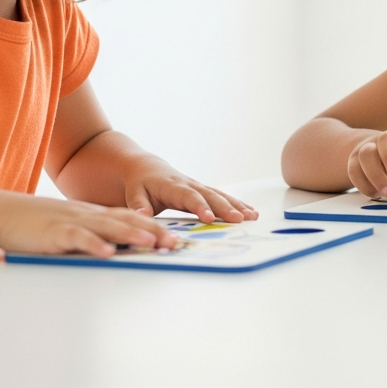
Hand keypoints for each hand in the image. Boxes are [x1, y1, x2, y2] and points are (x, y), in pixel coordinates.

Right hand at [0, 194, 178, 257]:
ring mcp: (74, 222)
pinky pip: (78, 238)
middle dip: (153, 232)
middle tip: (174, 243)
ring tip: (151, 243)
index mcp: (96, 214)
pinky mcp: (56, 233)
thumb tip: (120, 249)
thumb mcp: (74, 226)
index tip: (176, 238)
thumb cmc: (42, 224)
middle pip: (127, 221)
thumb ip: (96, 234)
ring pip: (107, 228)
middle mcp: (90, 215)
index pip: (132, 218)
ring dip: (131, 235)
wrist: (6, 214)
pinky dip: (93, 245)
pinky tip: (106, 252)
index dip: (155, 227)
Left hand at [123, 159, 258, 223]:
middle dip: (225, 208)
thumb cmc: (140, 184)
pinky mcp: (204, 190)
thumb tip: (142, 215)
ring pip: (220, 195)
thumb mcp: (134, 194)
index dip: (200, 207)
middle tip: (239, 219)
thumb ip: (138, 205)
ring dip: (237, 205)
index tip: (210, 219)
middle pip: (210, 196)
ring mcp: (199, 186)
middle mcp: (189, 184)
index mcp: (172, 186)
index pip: (188, 197)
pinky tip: (251, 212)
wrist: (146, 168)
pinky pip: (222, 197)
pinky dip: (237, 204)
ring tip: (252, 216)